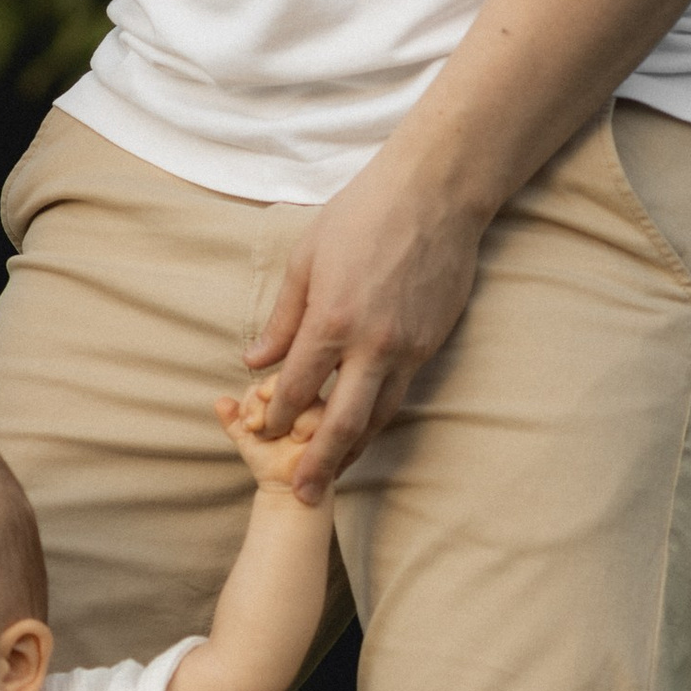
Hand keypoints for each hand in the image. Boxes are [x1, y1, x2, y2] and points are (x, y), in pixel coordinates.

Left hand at [214, 385, 332, 495]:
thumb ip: (233, 418)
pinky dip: (300, 426)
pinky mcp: (334, 420)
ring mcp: (320, 406)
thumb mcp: (245, 437)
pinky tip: (294, 440)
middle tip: (254, 428)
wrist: (288, 488)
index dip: (254, 398)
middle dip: (262, 404)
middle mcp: (304, 394)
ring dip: (279, 416)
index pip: (268, 380)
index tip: (248, 424)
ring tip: (274, 436)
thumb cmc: (269, 458)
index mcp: (282, 391)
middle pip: (282, 380)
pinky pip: (317, 411)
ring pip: (299, 393)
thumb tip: (221, 402)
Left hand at [242, 151, 488, 502]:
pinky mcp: (431, 343)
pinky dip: (381, 416)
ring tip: (335, 472)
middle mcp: (371, 344)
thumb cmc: (361, 215)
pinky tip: (366, 427)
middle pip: (341, 422)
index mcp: (331, 320)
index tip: (262, 432)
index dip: (275, 417)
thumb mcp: (306, 259)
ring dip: (355, 448)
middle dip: (319, 463)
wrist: (434, 195)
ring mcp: (407, 347)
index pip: (298, 388)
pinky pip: (402, 392)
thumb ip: (282, 318)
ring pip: (379, 415)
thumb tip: (256, 361)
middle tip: (303, 495)